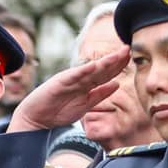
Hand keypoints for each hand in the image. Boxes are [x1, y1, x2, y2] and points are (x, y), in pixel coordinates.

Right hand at [9, 47, 133, 133]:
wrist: (36, 119)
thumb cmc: (58, 112)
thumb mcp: (85, 105)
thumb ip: (100, 94)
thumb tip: (116, 84)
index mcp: (86, 84)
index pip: (106, 73)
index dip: (118, 65)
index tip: (132, 56)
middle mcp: (79, 79)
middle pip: (101, 68)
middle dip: (115, 59)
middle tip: (129, 48)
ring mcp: (69, 79)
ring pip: (90, 69)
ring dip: (104, 62)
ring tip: (117, 54)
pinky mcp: (58, 83)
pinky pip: (73, 76)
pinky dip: (83, 71)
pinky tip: (94, 65)